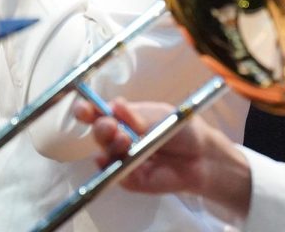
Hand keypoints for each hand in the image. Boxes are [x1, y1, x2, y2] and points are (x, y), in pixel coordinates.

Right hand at [74, 98, 251, 213]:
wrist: (202, 156)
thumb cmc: (181, 129)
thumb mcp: (161, 116)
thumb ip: (138, 116)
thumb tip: (115, 105)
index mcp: (122, 117)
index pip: (97, 113)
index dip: (86, 111)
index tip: (83, 109)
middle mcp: (119, 137)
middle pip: (98, 133)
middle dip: (100, 128)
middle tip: (109, 125)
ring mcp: (123, 159)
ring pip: (106, 154)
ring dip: (111, 146)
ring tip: (125, 140)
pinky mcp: (130, 179)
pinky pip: (116, 175)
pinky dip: (113, 168)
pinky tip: (115, 161)